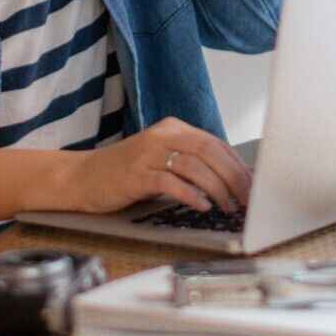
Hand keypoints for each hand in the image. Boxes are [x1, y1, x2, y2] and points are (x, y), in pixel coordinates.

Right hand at [66, 117, 251, 213]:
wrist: (82, 177)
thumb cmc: (127, 172)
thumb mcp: (161, 159)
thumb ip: (191, 163)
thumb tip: (231, 180)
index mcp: (173, 128)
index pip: (215, 143)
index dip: (237, 165)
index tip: (253, 185)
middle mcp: (162, 135)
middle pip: (209, 151)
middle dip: (233, 177)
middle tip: (247, 199)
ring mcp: (147, 153)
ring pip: (193, 166)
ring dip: (216, 188)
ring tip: (228, 206)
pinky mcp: (135, 174)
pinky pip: (170, 181)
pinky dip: (190, 194)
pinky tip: (202, 205)